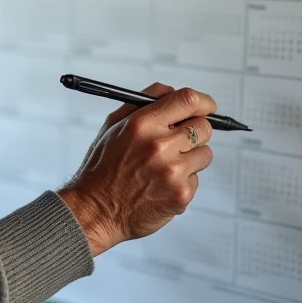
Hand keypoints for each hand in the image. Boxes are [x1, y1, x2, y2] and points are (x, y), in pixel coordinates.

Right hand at [59, 84, 216, 256]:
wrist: (95, 210)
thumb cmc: (102, 168)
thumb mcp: (113, 126)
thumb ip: (143, 102)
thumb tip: (171, 92)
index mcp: (142, 124)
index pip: (188, 100)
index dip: (204, 102)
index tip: (206, 107)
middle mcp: (159, 146)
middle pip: (203, 127)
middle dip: (195, 131)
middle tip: (178, 141)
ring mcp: (172, 172)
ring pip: (205, 154)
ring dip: (190, 158)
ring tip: (164, 167)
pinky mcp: (181, 194)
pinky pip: (196, 179)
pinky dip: (183, 181)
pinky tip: (161, 185)